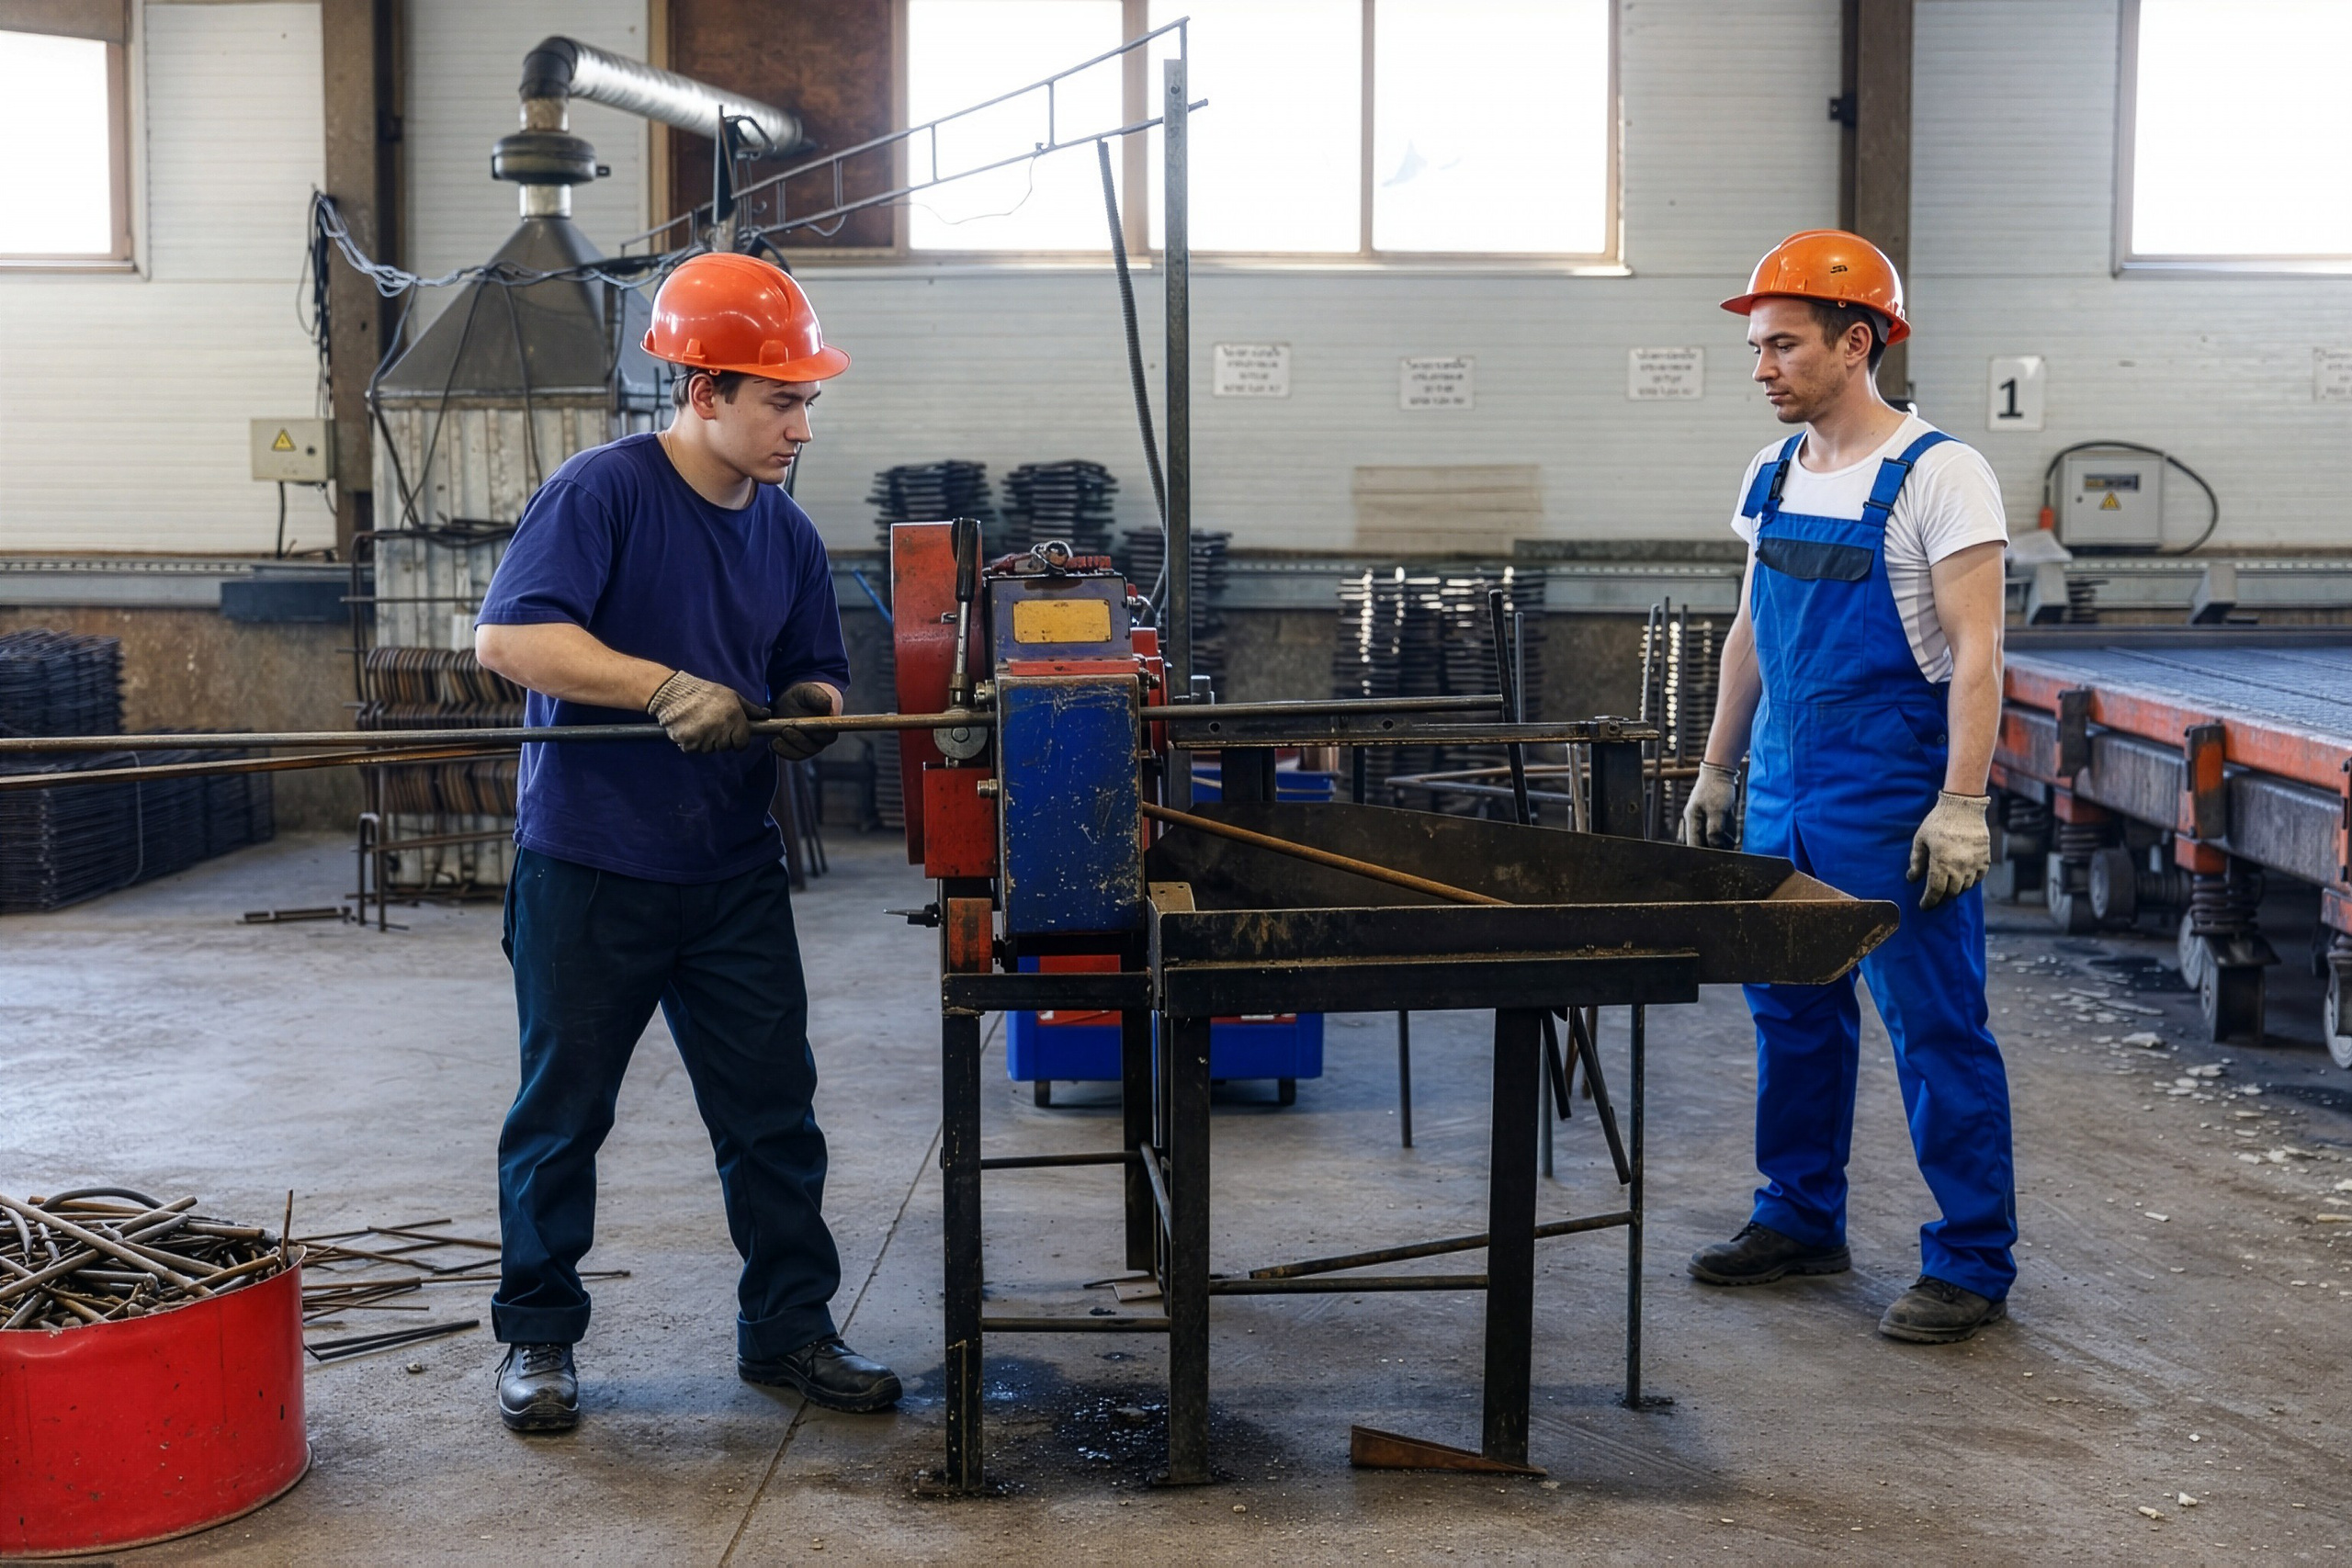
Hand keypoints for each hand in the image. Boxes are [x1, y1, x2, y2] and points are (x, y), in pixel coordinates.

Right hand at [647, 670, 759, 752]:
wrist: (674, 694)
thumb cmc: (705, 693)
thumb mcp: (731, 696)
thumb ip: (750, 709)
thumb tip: (766, 715)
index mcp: (734, 718)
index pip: (743, 743)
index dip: (738, 740)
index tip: (732, 734)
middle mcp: (721, 730)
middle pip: (726, 747)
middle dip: (722, 739)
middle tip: (712, 723)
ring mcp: (705, 738)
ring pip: (711, 749)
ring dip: (707, 740)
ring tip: (699, 723)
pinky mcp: (689, 744)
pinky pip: (695, 749)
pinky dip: (692, 741)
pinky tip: (690, 727)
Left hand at [768, 681, 838, 762]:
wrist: (792, 702)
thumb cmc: (805, 696)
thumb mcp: (810, 691)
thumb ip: (818, 696)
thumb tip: (828, 704)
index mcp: (830, 726)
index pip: (828, 736)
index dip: (816, 733)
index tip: (804, 726)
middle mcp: (821, 739)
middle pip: (813, 747)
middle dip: (798, 740)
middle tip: (785, 730)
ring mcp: (809, 746)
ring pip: (801, 753)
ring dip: (788, 748)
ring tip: (776, 739)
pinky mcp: (796, 750)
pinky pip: (791, 755)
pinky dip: (782, 751)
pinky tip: (773, 744)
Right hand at [1680, 760, 1740, 848]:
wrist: (1721, 771)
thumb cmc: (1718, 788)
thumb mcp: (1718, 810)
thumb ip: (1715, 830)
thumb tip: (1715, 847)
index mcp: (1692, 819)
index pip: (1694, 844)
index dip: (1705, 853)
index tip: (1718, 857)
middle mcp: (1695, 821)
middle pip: (1702, 842)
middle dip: (1716, 845)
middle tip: (1728, 845)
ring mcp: (1703, 819)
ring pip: (1711, 837)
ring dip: (1722, 838)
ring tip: (1730, 832)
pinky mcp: (1711, 816)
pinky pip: (1718, 830)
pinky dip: (1725, 830)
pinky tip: (1730, 824)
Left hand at [1908, 790, 1991, 907]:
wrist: (1963, 807)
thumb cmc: (1938, 821)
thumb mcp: (1921, 839)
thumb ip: (1916, 861)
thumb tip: (1912, 879)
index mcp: (1941, 863)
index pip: (1935, 891)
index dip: (1929, 901)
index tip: (1924, 906)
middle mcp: (1960, 867)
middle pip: (1951, 893)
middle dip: (1941, 898)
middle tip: (1934, 897)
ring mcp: (1974, 864)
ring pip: (1965, 887)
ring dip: (1955, 890)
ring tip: (1947, 887)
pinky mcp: (1985, 859)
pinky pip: (1979, 878)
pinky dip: (1970, 882)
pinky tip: (1962, 879)